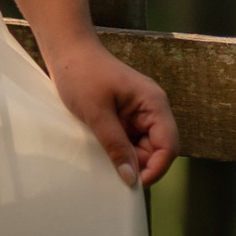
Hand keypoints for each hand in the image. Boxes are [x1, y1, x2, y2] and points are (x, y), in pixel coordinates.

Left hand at [43, 37, 177, 190]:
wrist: (67, 50)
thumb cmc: (81, 74)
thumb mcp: (97, 113)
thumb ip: (115, 146)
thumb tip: (131, 178)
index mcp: (154, 104)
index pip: (168, 145)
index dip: (156, 168)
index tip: (133, 184)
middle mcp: (152, 109)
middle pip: (157, 150)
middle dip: (139, 164)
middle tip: (113, 175)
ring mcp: (139, 113)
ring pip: (142, 148)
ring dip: (127, 158)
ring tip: (104, 161)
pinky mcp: (125, 116)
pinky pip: (130, 140)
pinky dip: (119, 150)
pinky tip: (103, 152)